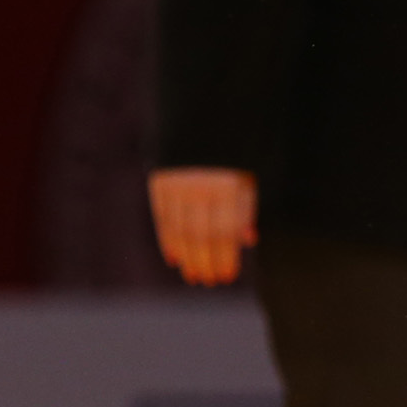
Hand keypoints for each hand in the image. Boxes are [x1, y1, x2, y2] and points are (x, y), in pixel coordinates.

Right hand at [149, 168, 257, 285]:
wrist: (201, 125)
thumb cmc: (232, 157)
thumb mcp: (247, 178)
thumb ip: (247, 208)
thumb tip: (248, 240)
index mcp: (228, 187)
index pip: (225, 231)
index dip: (226, 257)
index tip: (227, 277)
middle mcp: (200, 187)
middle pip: (201, 235)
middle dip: (206, 262)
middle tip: (209, 282)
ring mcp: (177, 184)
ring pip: (179, 229)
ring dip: (186, 257)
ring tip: (193, 276)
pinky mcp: (158, 181)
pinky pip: (161, 217)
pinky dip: (167, 240)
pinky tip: (174, 258)